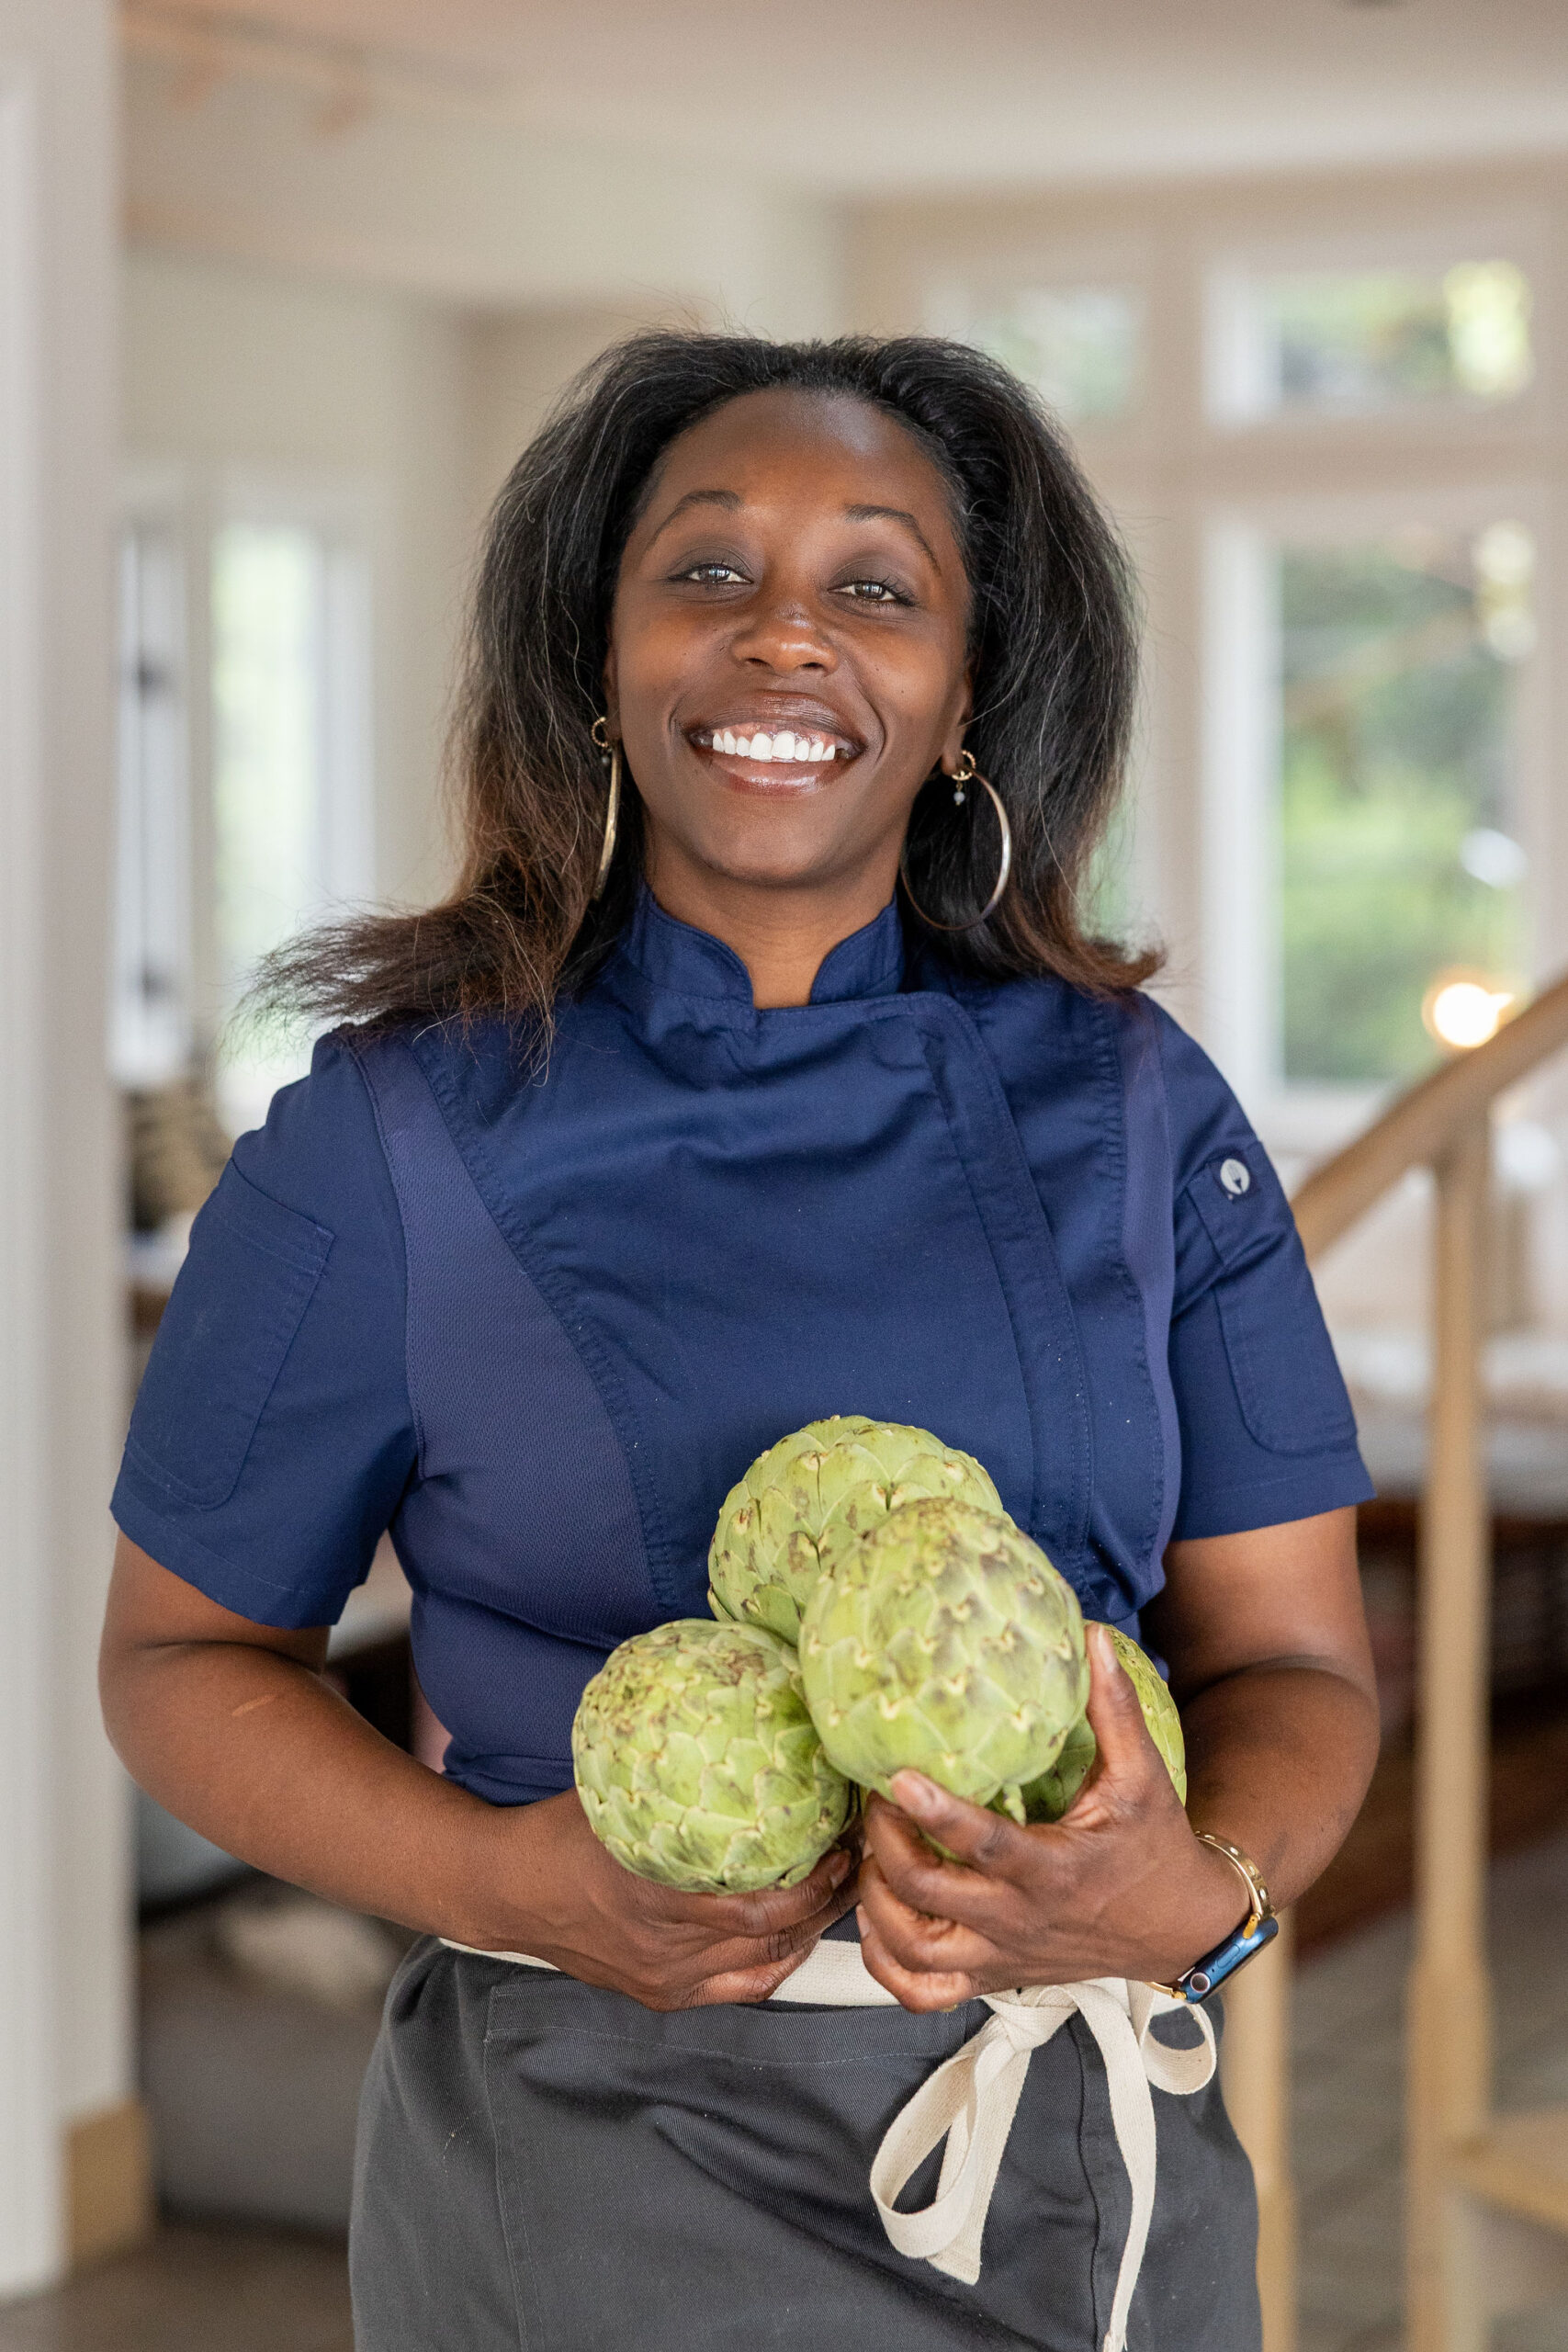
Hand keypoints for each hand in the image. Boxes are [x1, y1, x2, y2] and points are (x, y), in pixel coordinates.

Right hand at [470, 1786, 860, 2011]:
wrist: (507, 1891)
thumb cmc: (559, 1834)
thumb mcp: (618, 1796)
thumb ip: (675, 1783)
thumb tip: (734, 1734)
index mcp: (655, 1899)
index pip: (760, 1908)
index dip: (813, 1882)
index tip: (839, 1843)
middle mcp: (666, 1951)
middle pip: (774, 1939)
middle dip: (826, 1902)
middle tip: (855, 1860)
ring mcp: (666, 1981)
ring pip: (764, 1967)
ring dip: (810, 1932)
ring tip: (838, 1893)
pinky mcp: (662, 1996)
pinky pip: (740, 1987)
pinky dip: (776, 1962)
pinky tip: (798, 1934)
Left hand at [856, 1625, 1245, 2010]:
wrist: (1179, 1928)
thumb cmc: (1155, 1847)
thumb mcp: (1142, 1775)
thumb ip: (1113, 1708)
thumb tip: (1089, 1638)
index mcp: (1056, 1868)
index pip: (986, 1846)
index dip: (937, 1814)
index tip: (898, 1779)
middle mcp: (1022, 1919)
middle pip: (929, 1898)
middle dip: (886, 1848)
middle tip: (874, 1802)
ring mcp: (1004, 1956)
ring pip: (917, 1951)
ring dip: (878, 1905)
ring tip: (867, 1857)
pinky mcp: (995, 1977)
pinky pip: (923, 1992)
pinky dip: (886, 1964)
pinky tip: (877, 1920)